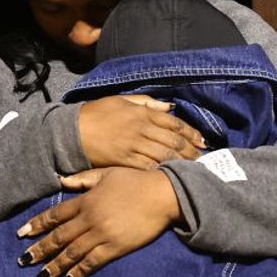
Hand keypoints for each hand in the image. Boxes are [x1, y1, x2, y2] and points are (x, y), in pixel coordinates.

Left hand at [16, 167, 182, 276]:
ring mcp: (102, 234)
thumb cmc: (137, 182)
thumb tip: (62, 181)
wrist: (163, 195)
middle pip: (59, 237)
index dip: (37, 225)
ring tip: (40, 276)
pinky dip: (78, 272)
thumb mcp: (107, 174)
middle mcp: (90, 219)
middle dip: (40, 249)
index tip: (21, 235)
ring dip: (54, 265)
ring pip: (72, 252)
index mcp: (86, 200)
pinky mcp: (116, 248)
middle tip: (23, 261)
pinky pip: (92, 262)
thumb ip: (83, 179)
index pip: (55, 215)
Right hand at [78, 95, 207, 169]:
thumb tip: (170, 106)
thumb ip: (147, 103)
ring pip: (165, 155)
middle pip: (174, 141)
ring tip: (194, 169)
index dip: (191, 133)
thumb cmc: (96, 114)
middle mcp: (141, 128)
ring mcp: (134, 145)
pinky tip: (173, 176)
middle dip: (192, 150)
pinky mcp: (125, 160)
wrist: (72, 131)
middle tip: (205, 158)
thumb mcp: (121, 101)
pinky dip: (163, 171)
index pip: (174, 122)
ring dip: (182, 162)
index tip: (203, 141)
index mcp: (142, 113)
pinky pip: (149, 167)